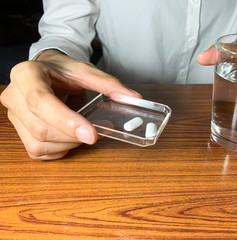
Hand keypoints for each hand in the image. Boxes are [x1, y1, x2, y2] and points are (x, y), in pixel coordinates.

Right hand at [0, 50, 140, 159]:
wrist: (45, 73)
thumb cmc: (63, 71)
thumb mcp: (85, 70)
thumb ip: (108, 83)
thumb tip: (133, 97)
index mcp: (26, 74)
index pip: (40, 101)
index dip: (66, 121)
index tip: (92, 134)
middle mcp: (13, 96)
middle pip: (41, 128)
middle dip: (73, 135)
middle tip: (95, 130)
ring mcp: (14, 117)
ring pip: (39, 143)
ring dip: (68, 143)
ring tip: (82, 130)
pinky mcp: (19, 133)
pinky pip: (38, 152)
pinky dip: (60, 149)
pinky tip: (69, 137)